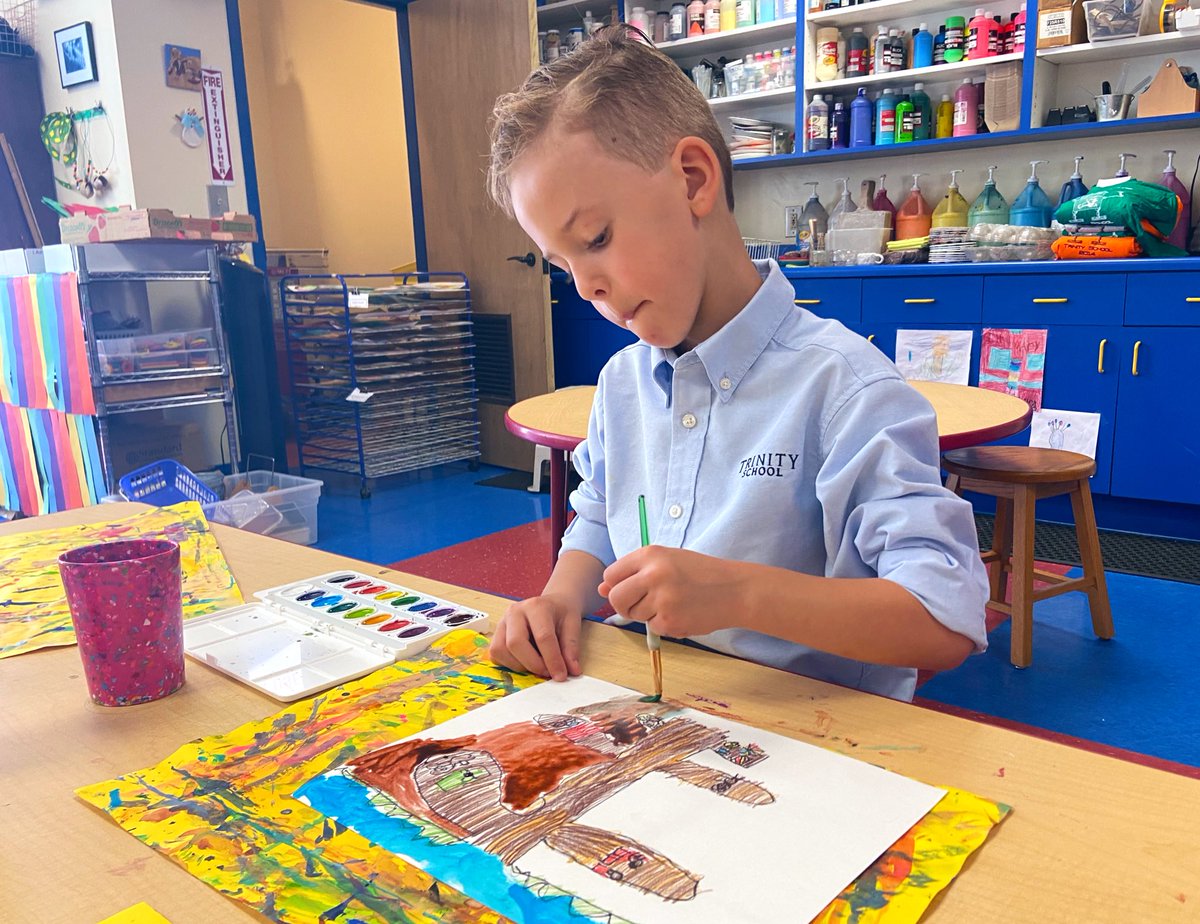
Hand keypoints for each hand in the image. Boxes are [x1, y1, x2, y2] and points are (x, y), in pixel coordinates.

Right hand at [488, 595, 582, 681]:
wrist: (551, 604)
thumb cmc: (561, 614)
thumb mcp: (573, 624)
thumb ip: (571, 647)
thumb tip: (572, 670)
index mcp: (536, 606)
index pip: (543, 636)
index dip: (552, 660)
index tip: (560, 676)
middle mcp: (515, 612)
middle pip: (515, 643)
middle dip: (533, 664)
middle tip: (548, 673)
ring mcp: (502, 622)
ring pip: (501, 650)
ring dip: (520, 666)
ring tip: (537, 665)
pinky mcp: (496, 634)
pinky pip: (496, 654)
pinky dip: (510, 664)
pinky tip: (525, 661)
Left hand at [598, 546, 749, 638]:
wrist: (734, 589)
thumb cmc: (699, 573)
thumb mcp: (666, 561)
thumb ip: (633, 572)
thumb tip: (601, 589)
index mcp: (650, 554)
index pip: (611, 574)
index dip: (616, 585)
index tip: (629, 588)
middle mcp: (653, 575)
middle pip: (615, 598)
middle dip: (623, 605)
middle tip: (641, 603)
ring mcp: (662, 599)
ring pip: (633, 615)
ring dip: (646, 614)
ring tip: (670, 603)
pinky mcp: (670, 621)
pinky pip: (652, 627)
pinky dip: (663, 624)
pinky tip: (681, 612)